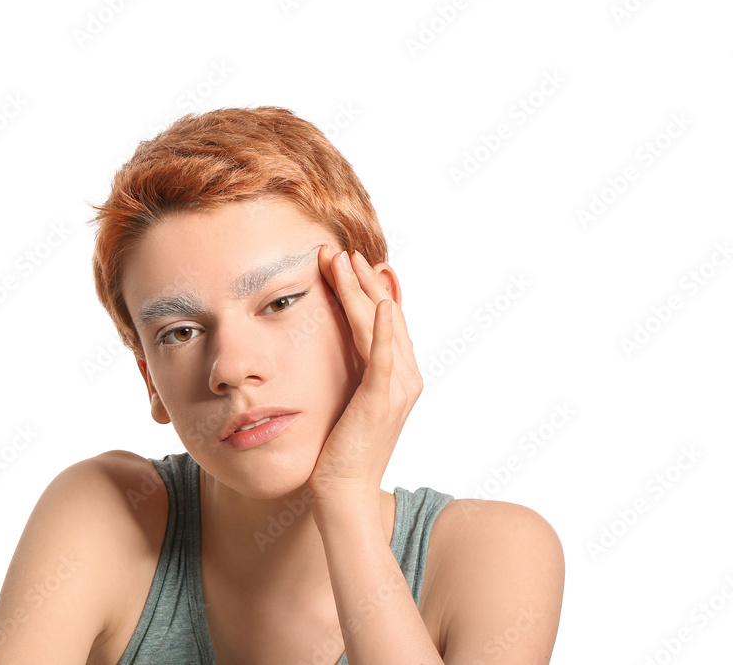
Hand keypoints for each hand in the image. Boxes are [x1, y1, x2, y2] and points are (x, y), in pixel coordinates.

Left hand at [306, 245, 423, 507]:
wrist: (343, 492)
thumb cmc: (339, 450)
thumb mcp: (347, 401)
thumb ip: (351, 373)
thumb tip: (337, 348)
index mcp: (398, 375)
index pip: (384, 319)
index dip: (366, 287)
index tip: (344, 261)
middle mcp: (406, 377)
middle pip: (385, 314)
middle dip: (362, 280)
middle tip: (338, 250)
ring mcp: (397, 388)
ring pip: (381, 326)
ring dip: (362, 290)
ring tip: (343, 261)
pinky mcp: (382, 401)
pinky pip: (384, 357)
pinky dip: (382, 329)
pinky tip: (377, 304)